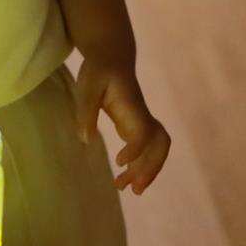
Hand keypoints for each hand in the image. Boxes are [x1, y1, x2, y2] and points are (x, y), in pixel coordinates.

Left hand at [74, 55, 171, 194]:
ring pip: (157, 148)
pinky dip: (140, 166)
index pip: (142, 131)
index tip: (119, 163)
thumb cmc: (99, 70)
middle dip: (151, 167)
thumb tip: (85, 139)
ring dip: (147, 170)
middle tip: (135, 188)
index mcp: (132, 105)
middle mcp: (142, 115)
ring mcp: (142, 121)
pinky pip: (147, 149)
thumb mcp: (87, 85)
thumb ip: (85, 110)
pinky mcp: (137, 126)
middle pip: (160, 143)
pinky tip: (124, 179)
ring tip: (128, 189)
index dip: (136, 148)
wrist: (113, 56)